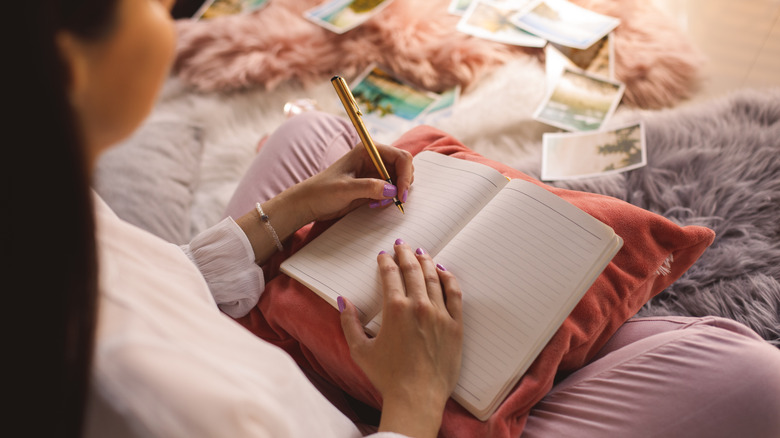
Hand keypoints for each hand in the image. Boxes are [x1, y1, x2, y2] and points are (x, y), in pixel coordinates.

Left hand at [293, 142, 413, 222]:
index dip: (405, 175)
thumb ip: (369, 187)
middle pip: (404, 167)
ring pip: (400, 179)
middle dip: (402, 185)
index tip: (400, 194)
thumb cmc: (322, 191)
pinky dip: (390, 199)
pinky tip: (375, 204)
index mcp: (368, 150)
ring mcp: (375, 172)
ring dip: (396, 193)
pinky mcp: (374, 185)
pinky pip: (392, 190)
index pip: (400, 156)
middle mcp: (375, 159)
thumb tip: (392, 190)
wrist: (309, 203)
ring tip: (378, 203)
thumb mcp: (345, 189)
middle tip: (394, 201)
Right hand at [340, 240, 462, 437]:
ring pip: (434, 278)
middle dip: (406, 254)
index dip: (386, 261)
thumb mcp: (360, 350)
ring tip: (421, 252)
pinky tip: (443, 271)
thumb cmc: (387, 376)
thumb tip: (343, 301)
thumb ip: (349, 323)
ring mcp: (440, 314)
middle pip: (413, 270)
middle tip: (402, 246)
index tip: (384, 255)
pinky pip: (455, 294)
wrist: (417, 397)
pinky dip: (449, 279)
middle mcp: (419, 305)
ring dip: (426, 262)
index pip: (390, 275)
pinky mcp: (455, 325)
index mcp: (395, 309)